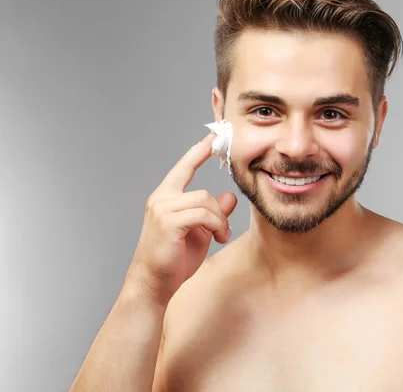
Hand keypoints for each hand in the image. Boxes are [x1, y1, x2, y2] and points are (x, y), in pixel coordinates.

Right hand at [125, 133, 236, 305]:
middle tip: (224, 230)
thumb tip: (230, 197)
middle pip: (204, 192)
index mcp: (165, 198)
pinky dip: (216, 226)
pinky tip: (217, 238)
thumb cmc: (174, 259)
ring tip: (220, 237)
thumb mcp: (200, 232)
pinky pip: (203, 214)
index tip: (214, 136)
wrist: (155, 284)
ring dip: (219, 222)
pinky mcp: (168, 221)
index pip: (184, 168)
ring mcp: (162, 209)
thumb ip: (213, 212)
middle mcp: (161, 199)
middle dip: (220, 212)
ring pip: (206, 202)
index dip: (199, 151)